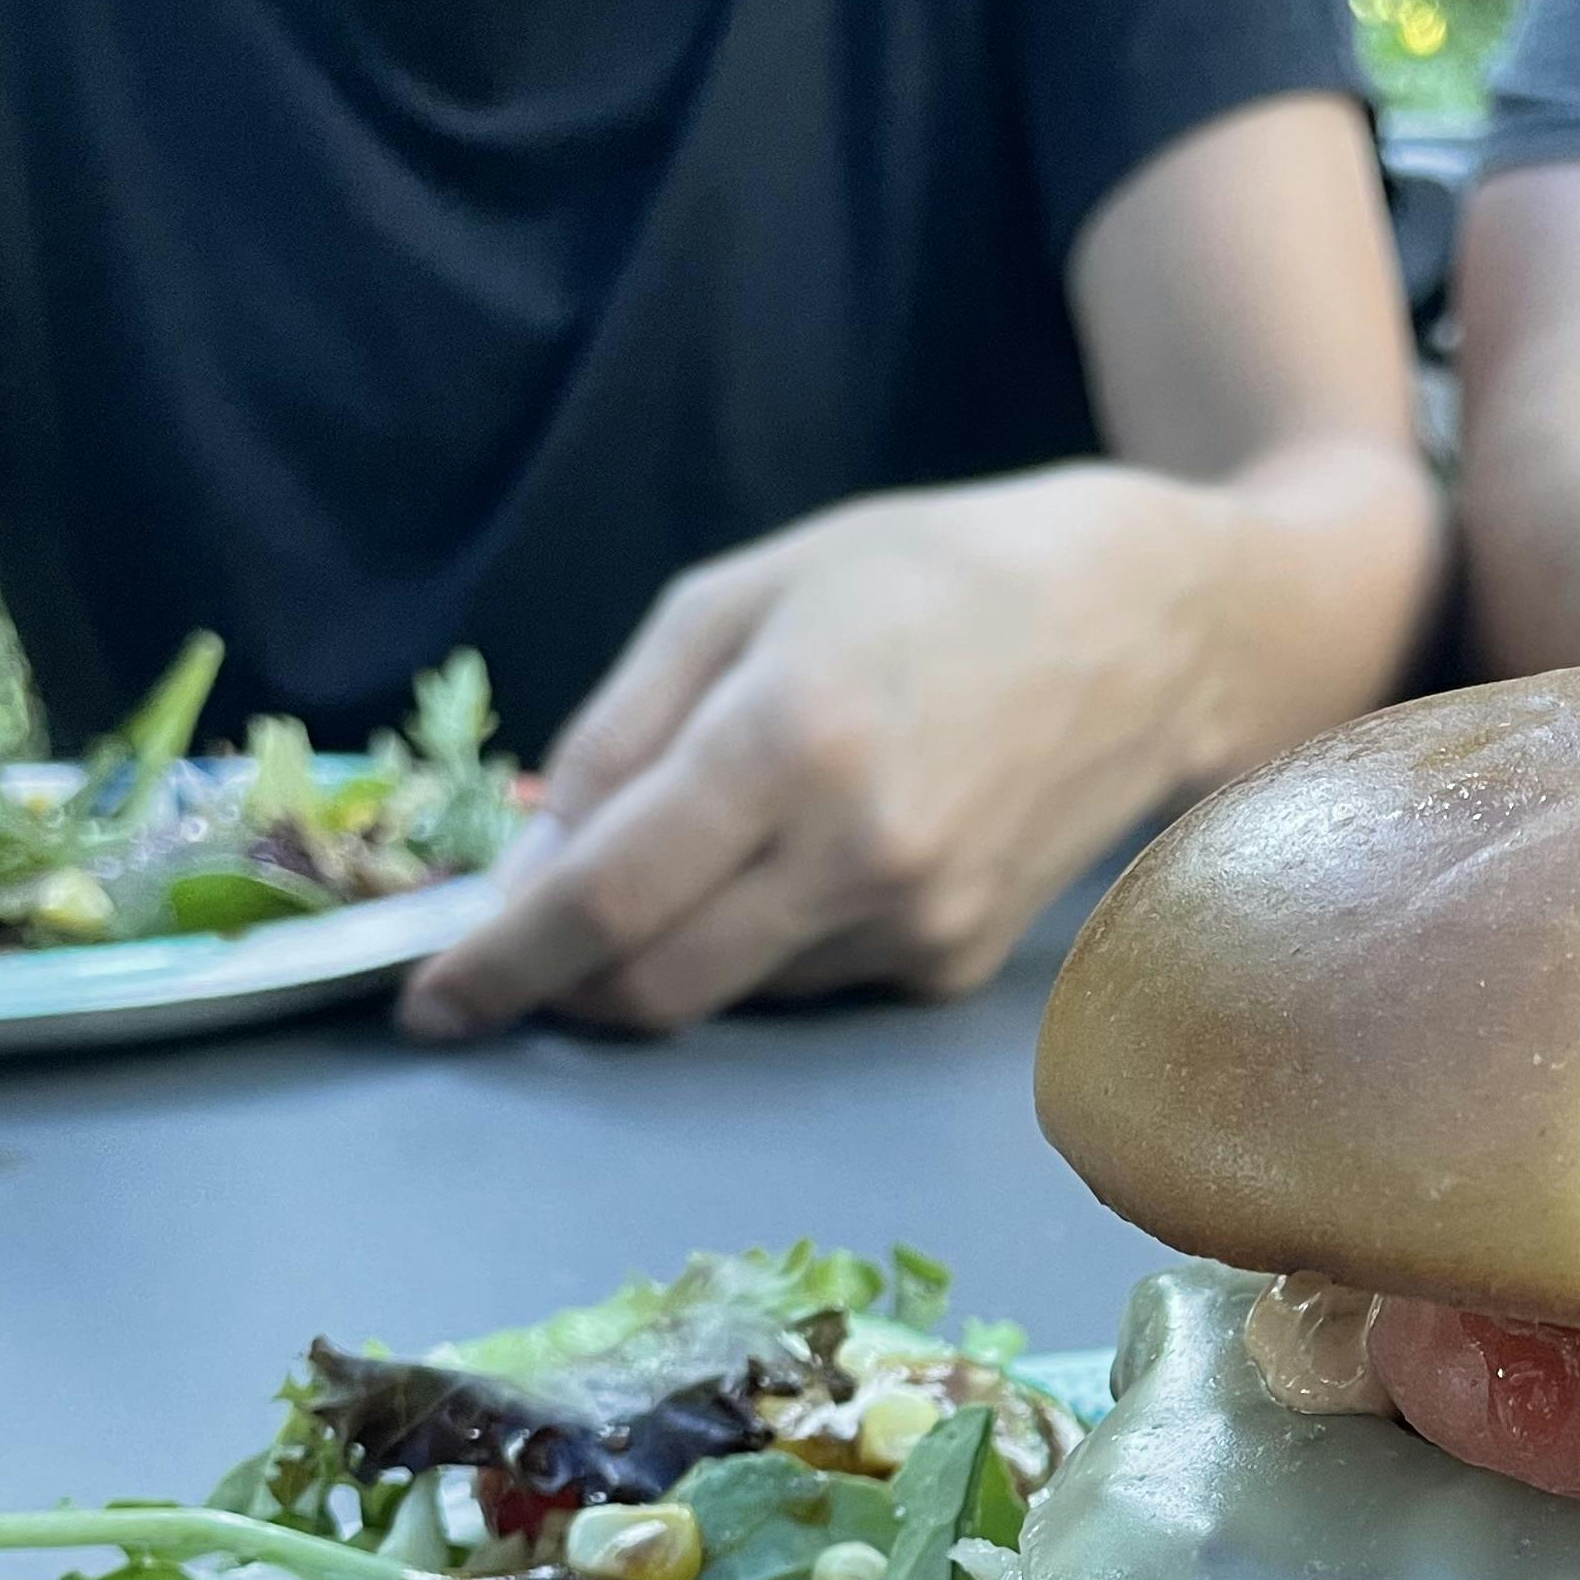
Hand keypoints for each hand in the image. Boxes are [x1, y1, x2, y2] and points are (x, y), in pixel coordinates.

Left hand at [402, 470, 1228, 1038]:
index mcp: (790, 742)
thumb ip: (622, 731)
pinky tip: (796, 859)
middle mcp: (858, 857)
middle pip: (655, 987)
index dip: (501, 962)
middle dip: (564, 986)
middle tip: (514, 951)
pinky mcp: (951, 965)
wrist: (1147, 633)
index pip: (605, 899)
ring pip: (727, 993)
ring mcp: (915, 925)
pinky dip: (755, 943)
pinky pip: (805, 982)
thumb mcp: (743, 597)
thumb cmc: (931, 579)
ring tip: (683, 856)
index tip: (431, 999)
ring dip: (661, 956)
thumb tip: (535, 860)